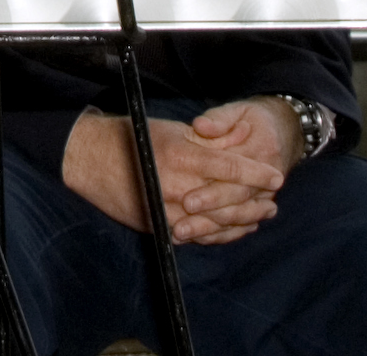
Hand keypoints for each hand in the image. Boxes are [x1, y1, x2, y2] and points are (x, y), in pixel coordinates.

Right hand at [59, 101, 294, 247]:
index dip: (254, 173)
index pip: (227, 168)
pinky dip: (218, 234)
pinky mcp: (158, 228)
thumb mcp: (170, 130)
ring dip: (241, 221)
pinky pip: (195, 236)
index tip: (276, 176)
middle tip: (274, 200)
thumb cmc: (131, 137)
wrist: (90, 159)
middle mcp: (173, 187)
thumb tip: (237, 146)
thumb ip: (203, 142)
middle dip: (254, 201)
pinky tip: (234, 229)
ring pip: (214, 223)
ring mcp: (165, 212)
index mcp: (178, 157)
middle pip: (225, 200)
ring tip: (262, 216)